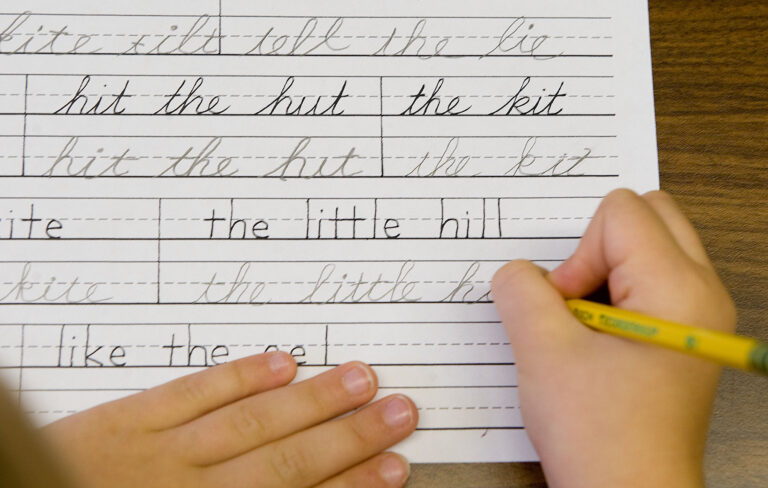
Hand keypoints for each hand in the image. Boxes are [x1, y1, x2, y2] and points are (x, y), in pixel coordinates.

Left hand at [42, 353, 416, 487]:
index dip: (352, 486)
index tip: (393, 468)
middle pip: (286, 463)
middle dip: (349, 437)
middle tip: (398, 411)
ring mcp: (156, 456)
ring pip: (249, 424)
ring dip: (310, 401)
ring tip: (359, 378)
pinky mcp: (123, 423)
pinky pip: (189, 395)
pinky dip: (238, 378)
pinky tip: (279, 363)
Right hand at [492, 189, 735, 487]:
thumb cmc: (601, 436)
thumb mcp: (542, 352)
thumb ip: (519, 291)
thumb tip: (516, 272)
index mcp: (678, 289)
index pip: (622, 212)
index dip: (577, 254)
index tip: (567, 310)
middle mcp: (702, 293)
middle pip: (648, 214)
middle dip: (598, 249)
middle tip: (577, 303)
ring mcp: (700, 314)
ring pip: (650, 246)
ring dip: (605, 274)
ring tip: (587, 329)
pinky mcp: (687, 333)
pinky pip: (651, 281)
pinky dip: (616, 296)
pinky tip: (598, 342)